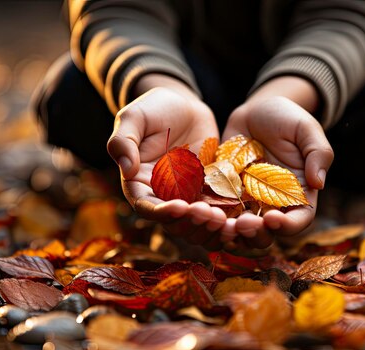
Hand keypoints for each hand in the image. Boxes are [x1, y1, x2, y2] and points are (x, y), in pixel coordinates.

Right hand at [107, 76, 225, 249]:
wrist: (184, 105)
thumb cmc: (153, 109)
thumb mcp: (134, 117)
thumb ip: (123, 140)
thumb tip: (125, 167)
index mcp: (139, 184)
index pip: (147, 207)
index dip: (163, 212)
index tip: (180, 207)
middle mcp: (162, 196)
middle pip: (175, 223)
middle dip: (192, 223)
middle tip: (211, 216)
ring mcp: (188, 196)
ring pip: (197, 224)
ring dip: (211, 228)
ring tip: (226, 221)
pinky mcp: (209, 192)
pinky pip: (218, 211)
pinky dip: (228, 219)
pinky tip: (241, 219)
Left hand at [221, 92, 333, 248]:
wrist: (255, 112)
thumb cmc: (286, 119)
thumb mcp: (306, 130)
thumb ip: (318, 153)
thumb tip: (319, 183)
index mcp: (298, 195)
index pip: (298, 220)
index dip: (287, 226)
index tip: (272, 218)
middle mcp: (273, 206)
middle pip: (267, 235)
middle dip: (255, 235)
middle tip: (242, 224)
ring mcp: (246, 204)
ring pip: (239, 231)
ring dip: (229, 233)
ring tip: (219, 222)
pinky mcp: (223, 196)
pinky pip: (216, 214)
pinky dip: (208, 218)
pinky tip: (200, 210)